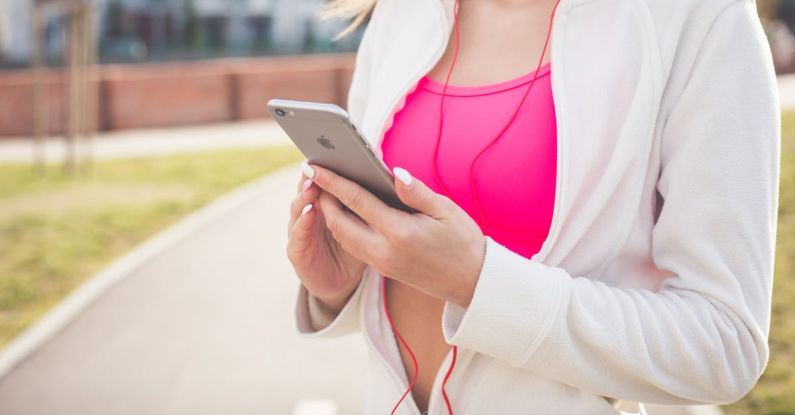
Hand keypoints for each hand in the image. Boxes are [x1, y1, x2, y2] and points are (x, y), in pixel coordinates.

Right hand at [286, 160, 367, 313]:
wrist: (342, 282)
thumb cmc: (361, 247)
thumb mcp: (371, 223)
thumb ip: (373, 201)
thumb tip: (390, 174)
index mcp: (329, 203)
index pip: (326, 180)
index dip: (328, 166)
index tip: (334, 147)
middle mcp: (310, 213)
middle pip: (307, 189)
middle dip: (312, 175)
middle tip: (319, 160)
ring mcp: (301, 232)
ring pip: (299, 208)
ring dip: (304, 193)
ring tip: (313, 182)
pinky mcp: (297, 252)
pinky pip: (297, 235)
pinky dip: (302, 222)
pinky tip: (310, 210)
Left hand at [306, 161, 486, 307]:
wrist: (472, 283)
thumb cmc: (463, 242)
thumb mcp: (446, 211)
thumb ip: (416, 192)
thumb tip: (393, 173)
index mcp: (400, 233)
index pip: (357, 202)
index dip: (333, 182)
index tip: (315, 166)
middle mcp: (384, 251)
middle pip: (338, 223)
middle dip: (323, 198)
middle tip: (315, 175)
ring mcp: (382, 263)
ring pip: (343, 237)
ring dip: (330, 215)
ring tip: (326, 190)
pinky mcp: (383, 269)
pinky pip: (353, 247)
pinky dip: (343, 228)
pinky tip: (345, 211)